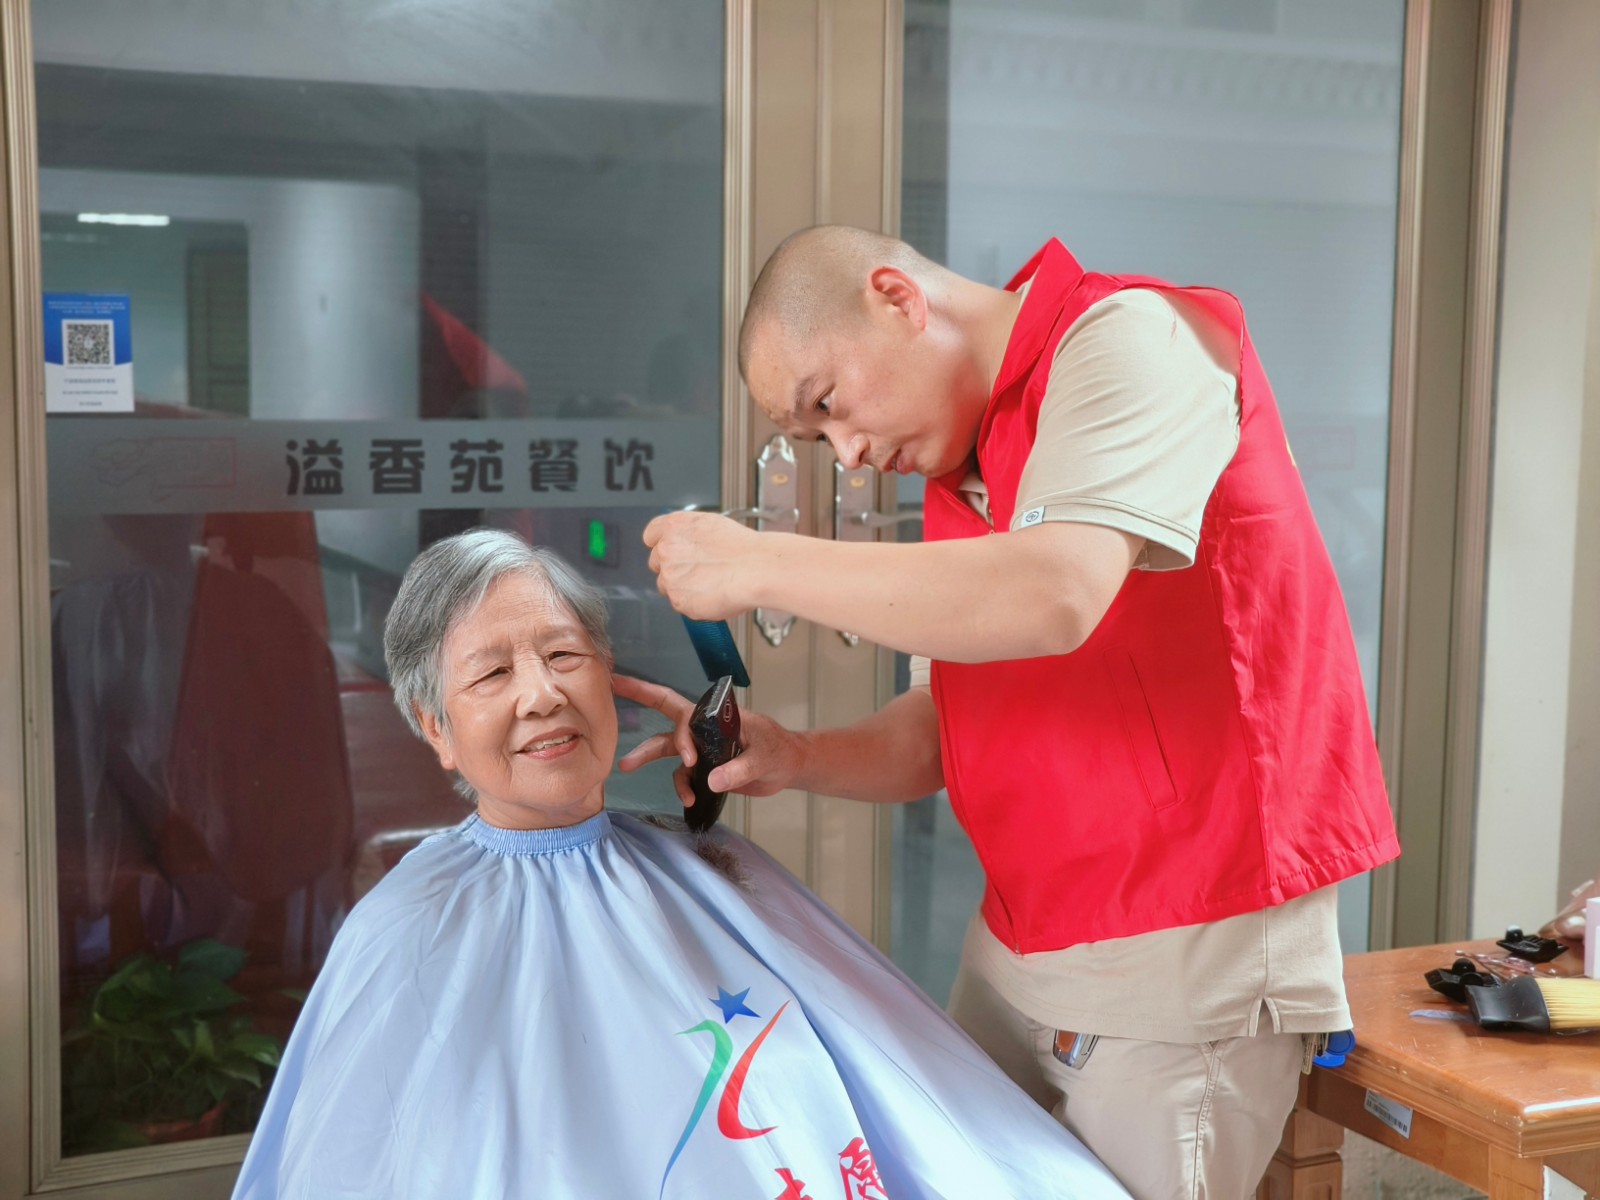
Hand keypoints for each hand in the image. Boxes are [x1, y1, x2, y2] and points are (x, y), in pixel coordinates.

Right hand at [612, 673, 806, 807]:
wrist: (789, 767)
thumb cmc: (780, 750)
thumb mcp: (765, 757)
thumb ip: (739, 769)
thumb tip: (710, 782)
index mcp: (715, 717)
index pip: (681, 706)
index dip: (654, 700)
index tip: (669, 737)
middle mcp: (703, 730)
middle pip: (665, 718)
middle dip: (638, 702)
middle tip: (612, 692)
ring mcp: (701, 750)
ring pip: (667, 750)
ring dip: (647, 758)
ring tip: (626, 766)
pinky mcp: (705, 770)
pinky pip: (684, 778)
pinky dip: (683, 788)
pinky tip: (689, 800)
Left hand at [643, 512, 765, 620]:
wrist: (757, 569)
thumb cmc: (743, 548)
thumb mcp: (712, 525)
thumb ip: (689, 535)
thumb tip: (687, 545)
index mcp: (674, 527)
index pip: (651, 536)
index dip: (662, 545)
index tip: (672, 551)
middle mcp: (666, 550)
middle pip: (656, 563)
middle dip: (672, 567)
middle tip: (698, 570)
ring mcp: (670, 576)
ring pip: (667, 586)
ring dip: (683, 587)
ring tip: (710, 583)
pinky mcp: (679, 600)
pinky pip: (681, 604)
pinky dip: (694, 603)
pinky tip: (714, 594)